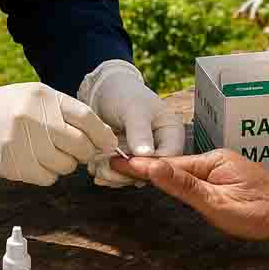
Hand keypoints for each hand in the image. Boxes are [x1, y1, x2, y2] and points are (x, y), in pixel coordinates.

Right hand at [0, 82, 117, 184]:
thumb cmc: (10, 108)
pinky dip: (49, 174)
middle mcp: (34, 118)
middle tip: (81, 151)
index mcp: (44, 97)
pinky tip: (38, 161)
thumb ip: (67, 113)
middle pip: (79, 144)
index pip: (85, 118)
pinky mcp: (14, 164)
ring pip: (65, 165)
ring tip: (52, 153)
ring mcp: (23, 142)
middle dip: (86, 152)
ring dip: (66, 164)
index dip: (102, 134)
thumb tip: (101, 136)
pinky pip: (48, 178)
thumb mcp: (38, 98)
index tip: (108, 143)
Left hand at [77, 60, 183, 187]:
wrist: (105, 92)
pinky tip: (97, 167)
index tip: (130, 163)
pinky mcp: (130, 161)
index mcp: (171, 132)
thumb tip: (146, 154)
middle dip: (129, 173)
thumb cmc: (124, 94)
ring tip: (98, 167)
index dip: (152, 165)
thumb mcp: (133, 109)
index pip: (170, 157)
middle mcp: (161, 147)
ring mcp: (144, 156)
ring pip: (135, 177)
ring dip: (116, 176)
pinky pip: (122, 175)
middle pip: (152, 172)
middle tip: (108, 167)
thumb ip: (140, 131)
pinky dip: (109, 174)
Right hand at [116, 150, 268, 243]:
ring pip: (181, 169)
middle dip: (143, 165)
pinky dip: (173, 175)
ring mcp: (221, 168)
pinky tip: (163, 177)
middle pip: (171, 164)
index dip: (139, 165)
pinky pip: (192, 175)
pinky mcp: (225, 177)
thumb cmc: (260, 214)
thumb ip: (185, 187)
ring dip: (156, 169)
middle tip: (113, 163)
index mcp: (211, 162)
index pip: (167, 165)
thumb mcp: (219, 204)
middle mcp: (214, 160)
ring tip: (129, 168)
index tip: (114, 160)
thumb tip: (155, 168)